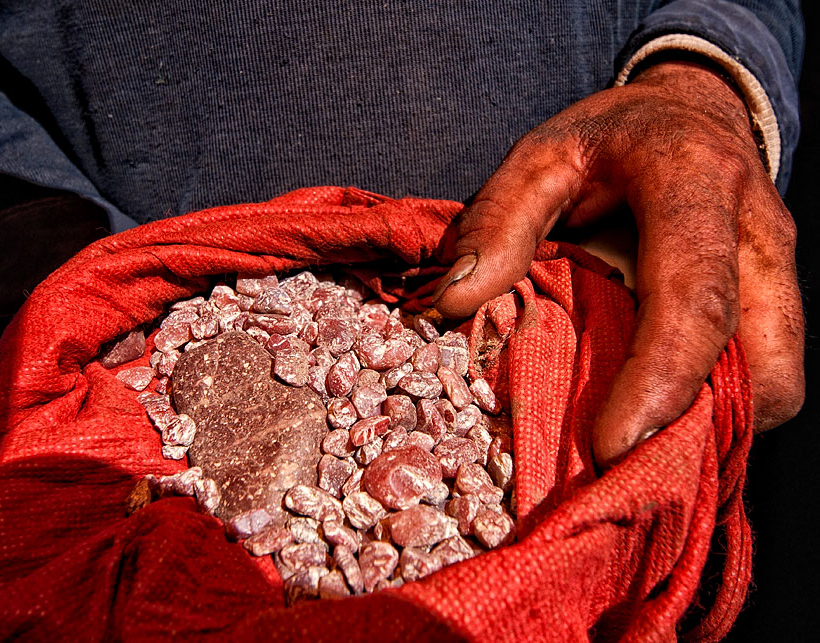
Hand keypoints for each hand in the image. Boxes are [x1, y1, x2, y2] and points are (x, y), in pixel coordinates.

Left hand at [433, 61, 804, 466]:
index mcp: (694, 180)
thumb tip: (455, 301)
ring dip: (714, 424)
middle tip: (621, 470)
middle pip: (759, 352)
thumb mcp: (540, 156)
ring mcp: (777, 267)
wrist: (685, 116)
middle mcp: (757, 229)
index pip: (692, 291)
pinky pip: (768, 374)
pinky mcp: (778, 297)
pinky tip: (662, 418)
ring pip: (776, 376)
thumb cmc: (607, 141)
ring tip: (638, 450)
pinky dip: (721, 408)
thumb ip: (499, 220)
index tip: (611, 446)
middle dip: (697, 425)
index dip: (660, 377)